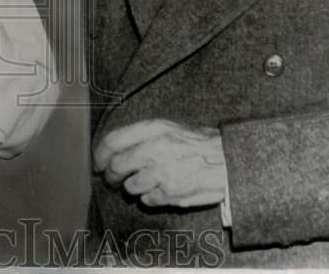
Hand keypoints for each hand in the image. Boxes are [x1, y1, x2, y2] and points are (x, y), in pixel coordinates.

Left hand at [93, 119, 226, 208]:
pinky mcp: (171, 193)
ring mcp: (162, 173)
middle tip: (112, 179)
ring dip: (132, 188)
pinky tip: (158, 191)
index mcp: (154, 129)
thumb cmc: (198, 145)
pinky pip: (147, 200)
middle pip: (116, 166)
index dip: (100, 154)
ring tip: (142, 183)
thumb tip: (114, 149)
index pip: (113, 141)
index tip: (98, 162)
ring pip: (130, 187)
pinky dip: (149, 198)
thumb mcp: (170, 128)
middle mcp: (155, 149)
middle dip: (111, 176)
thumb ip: (142, 136)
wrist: (230, 161)